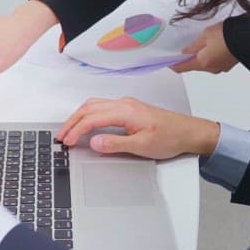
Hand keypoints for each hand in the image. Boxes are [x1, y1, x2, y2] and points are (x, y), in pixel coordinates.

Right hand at [57, 97, 219, 159]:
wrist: (189, 132)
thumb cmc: (170, 138)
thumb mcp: (142, 146)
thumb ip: (116, 143)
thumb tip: (94, 142)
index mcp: (125, 111)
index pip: (92, 118)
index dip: (77, 130)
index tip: (67, 141)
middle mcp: (124, 104)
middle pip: (89, 108)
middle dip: (72, 121)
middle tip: (61, 136)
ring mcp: (126, 105)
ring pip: (94, 105)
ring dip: (79, 116)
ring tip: (69, 130)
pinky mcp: (129, 109)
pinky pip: (102, 107)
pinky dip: (89, 115)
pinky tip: (87, 124)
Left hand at [169, 22, 238, 73]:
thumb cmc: (227, 35)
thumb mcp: (206, 36)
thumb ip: (193, 45)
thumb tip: (185, 52)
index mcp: (202, 63)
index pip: (182, 68)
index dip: (173, 64)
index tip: (167, 61)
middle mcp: (211, 69)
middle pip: (194, 65)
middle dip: (189, 57)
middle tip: (186, 46)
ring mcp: (220, 68)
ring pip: (205, 63)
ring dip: (201, 55)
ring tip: (204, 41)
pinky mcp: (228, 64)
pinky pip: (215, 61)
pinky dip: (211, 55)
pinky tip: (214, 44)